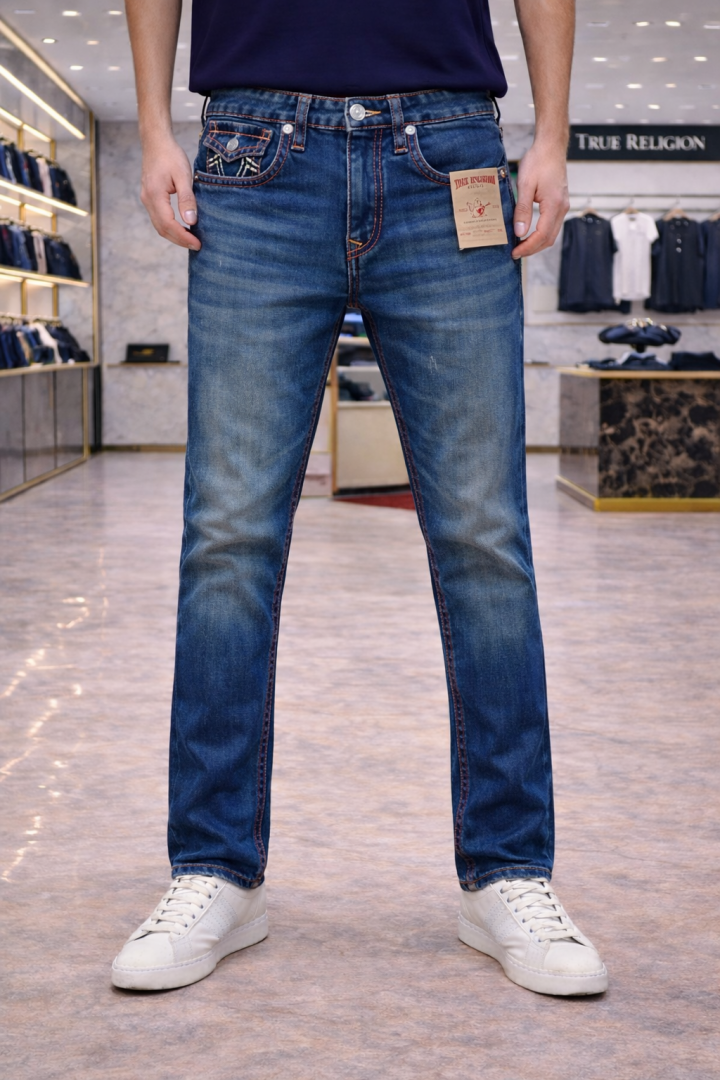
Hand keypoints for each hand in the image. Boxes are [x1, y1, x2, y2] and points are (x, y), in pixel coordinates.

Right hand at [140, 135, 200, 250]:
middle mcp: (147, 200)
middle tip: (196, 246)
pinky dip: (170, 227)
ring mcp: (146, 199)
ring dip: (174, 235)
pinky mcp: (149, 197)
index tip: (198, 243)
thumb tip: (191, 221)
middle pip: (162, 229)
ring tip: (191, 240)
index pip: (169, 224)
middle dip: (179, 240)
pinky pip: (158, 218)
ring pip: (159, 226)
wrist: (156, 142)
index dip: (183, 237)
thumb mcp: (183, 176)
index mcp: (155, 195)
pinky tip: (182, 228)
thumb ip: (187, 199)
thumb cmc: (171, 155)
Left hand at [511, 140, 568, 258]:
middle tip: (515, 253)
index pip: (542, 235)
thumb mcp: (525, 185)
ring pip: (551, 234)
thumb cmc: (538, 161)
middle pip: (549, 239)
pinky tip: (529, 234)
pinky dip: (541, 234)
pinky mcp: (560, 203)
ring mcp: (563, 206)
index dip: (528, 247)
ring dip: (537, 243)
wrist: (551, 146)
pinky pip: (552, 225)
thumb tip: (520, 232)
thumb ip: (522, 210)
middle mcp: (562, 208)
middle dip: (532, 249)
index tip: (514, 252)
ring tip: (520, 246)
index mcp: (554, 205)